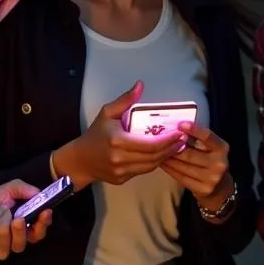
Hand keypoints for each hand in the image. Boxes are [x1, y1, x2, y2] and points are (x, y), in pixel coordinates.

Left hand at [0, 179, 50, 259]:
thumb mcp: (7, 191)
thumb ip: (22, 189)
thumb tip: (37, 192)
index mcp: (25, 230)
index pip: (39, 233)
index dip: (44, 224)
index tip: (45, 211)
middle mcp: (16, 243)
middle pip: (23, 241)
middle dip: (19, 229)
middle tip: (17, 218)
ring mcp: (2, 250)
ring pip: (4, 232)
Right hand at [55, 81, 186, 188]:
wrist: (80, 160)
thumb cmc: (95, 134)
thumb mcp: (107, 113)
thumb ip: (125, 100)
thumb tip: (140, 85)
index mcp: (118, 141)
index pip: (150, 144)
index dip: (168, 140)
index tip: (179, 132)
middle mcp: (120, 158)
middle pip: (154, 156)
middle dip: (171, 148)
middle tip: (183, 139)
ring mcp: (122, 171)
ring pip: (151, 166)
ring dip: (165, 157)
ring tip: (176, 147)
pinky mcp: (122, 179)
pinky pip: (143, 171)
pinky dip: (154, 163)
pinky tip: (162, 154)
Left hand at [162, 122, 232, 205]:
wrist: (220, 188)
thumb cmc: (211, 161)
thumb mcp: (211, 148)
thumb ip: (198, 140)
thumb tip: (176, 130)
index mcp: (222, 148)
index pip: (207, 136)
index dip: (194, 130)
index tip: (180, 124)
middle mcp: (219, 163)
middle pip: (189, 154)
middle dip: (172, 148)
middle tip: (159, 142)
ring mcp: (212, 178)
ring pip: (183, 166)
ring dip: (168, 159)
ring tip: (157, 153)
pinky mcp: (203, 189)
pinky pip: (181, 177)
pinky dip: (170, 170)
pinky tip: (163, 164)